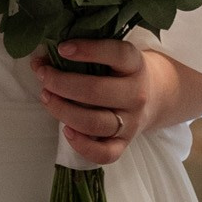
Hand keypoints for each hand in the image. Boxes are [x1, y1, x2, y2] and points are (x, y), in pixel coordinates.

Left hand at [28, 38, 201, 165]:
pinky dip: (83, 146)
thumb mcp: (117, 55)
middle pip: (97, 91)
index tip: (62, 48)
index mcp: (136, 65)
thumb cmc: (123, 70)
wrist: (157, 96)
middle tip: (43, 75)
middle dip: (62, 83)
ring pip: (95, 123)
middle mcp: (136, 94)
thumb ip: (89, 50)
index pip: (116, 54)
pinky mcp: (125, 143)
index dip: (88, 50)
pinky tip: (66, 131)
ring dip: (63, 110)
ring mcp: (131, 122)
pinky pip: (105, 153)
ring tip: (46, 97)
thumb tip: (44, 51)